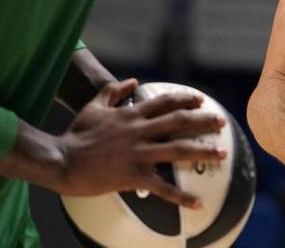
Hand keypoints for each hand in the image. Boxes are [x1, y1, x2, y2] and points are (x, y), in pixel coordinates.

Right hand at [57, 78, 227, 207]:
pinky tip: (198, 203)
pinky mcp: (133, 176)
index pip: (166, 102)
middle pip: (180, 122)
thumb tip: (133, 81)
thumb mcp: (94, 106)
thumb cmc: (76, 133)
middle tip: (221, 122)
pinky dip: (182, 197)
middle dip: (204, 121)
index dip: (186, 100)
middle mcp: (140, 130)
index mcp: (132, 114)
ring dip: (204, 151)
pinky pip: (163, 188)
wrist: (61, 159)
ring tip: (223, 153)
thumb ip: (114, 91)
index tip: (202, 100)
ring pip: (178, 149)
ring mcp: (138, 153)